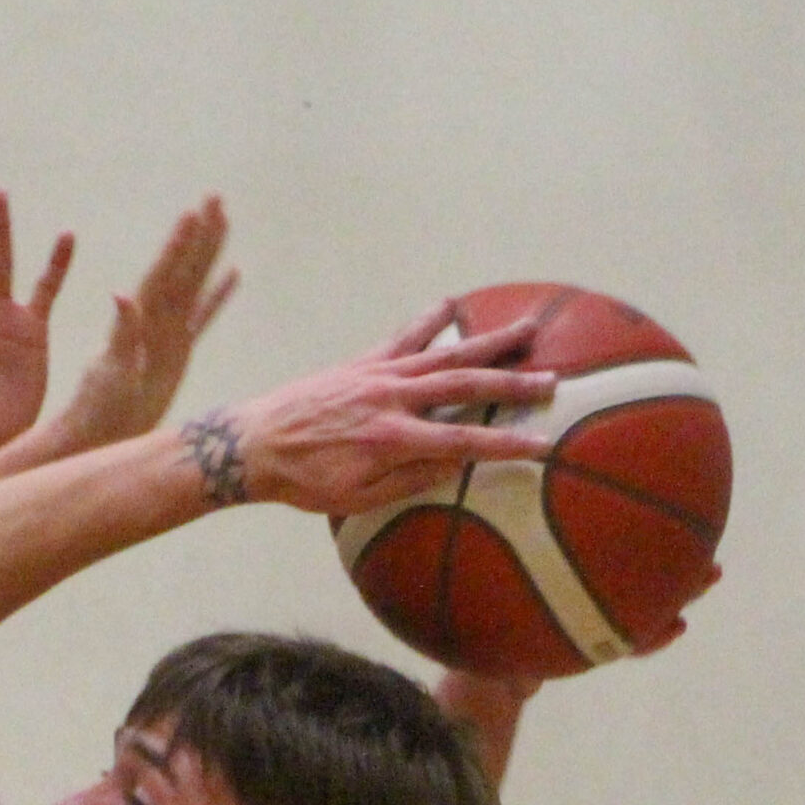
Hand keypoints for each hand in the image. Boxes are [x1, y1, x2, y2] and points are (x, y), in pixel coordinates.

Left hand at [46, 196, 237, 451]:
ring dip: (209, 253)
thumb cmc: (99, 408)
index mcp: (138, 321)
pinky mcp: (178, 353)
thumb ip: (121, 333)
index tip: (192, 212)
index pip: (161, 274)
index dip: (178, 244)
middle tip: (214, 196)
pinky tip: (233, 273)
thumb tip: (122, 294)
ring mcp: (169, 335)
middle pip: (182, 269)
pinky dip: (217, 297)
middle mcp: (155, 321)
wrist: (99, 435)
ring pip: (194, 284)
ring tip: (224, 219)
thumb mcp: (110, 371)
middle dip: (198, 234)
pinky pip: (202, 318)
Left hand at [199, 308, 555, 515]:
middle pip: (465, 386)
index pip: (463, 441)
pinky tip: (451, 305)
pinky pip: (402, 338)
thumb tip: (455, 465)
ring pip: (443, 353)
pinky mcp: (360, 363)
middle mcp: (390, 400)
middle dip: (512, 383)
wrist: (250, 446)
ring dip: (487, 341)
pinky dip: (429, 321)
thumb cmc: (301, 482)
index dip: (505, 444)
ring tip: (527, 327)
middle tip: (554, 381)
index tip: (542, 445)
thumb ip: (407, 481)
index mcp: (391, 440)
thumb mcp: (353, 499)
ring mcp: (376, 375)